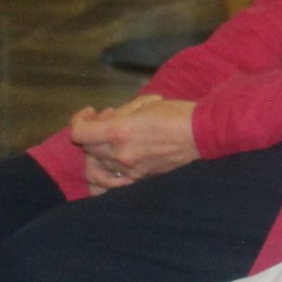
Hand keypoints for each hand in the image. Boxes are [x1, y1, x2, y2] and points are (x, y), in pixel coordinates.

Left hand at [68, 94, 198, 191]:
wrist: (203, 134)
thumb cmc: (177, 113)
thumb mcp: (146, 104)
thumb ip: (120, 113)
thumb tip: (106, 119)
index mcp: (119, 132)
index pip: (79, 133)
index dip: (78, 120)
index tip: (90, 113)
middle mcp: (119, 154)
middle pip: (87, 148)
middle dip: (92, 132)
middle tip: (108, 120)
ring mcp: (128, 170)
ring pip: (98, 163)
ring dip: (100, 150)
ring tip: (114, 139)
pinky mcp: (139, 178)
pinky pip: (113, 175)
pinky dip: (111, 166)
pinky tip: (122, 155)